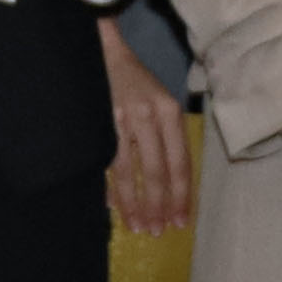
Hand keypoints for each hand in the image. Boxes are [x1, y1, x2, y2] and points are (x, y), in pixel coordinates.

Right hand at [100, 31, 195, 236]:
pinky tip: (114, 207)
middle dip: (158, 205)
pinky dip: (111, 186)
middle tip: (158, 231)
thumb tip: (168, 185)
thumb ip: (167, 139)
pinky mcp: (99, 122)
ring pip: (130, 171)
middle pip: (157, 171)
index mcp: (170, 112)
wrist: (102, 50)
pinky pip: (107, 162)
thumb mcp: (160, 103)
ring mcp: (122, 119)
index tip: (181, 221)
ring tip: (138, 226)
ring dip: (134, 203)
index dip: (181, 195)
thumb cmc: (135, 81)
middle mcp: (149, 115)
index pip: (180, 163)